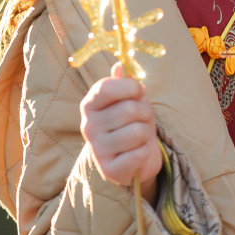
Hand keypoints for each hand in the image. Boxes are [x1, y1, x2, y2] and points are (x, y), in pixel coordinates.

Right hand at [79, 63, 162, 203]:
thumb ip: (125, 84)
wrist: (135, 159)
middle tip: (142, 120)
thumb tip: (120, 65)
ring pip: (137, 132)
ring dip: (146, 134)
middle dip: (145, 113)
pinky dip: (145, 153)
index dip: (129, 87)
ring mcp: (97, 149)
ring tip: (139, 138)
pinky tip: (136, 154)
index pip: (106, 88)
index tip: (139, 90)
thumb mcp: (131, 100)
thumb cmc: (132, 124)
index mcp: (90, 105)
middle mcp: (88, 126)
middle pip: (130, 110)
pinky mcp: (109, 170)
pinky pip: (139, 154)